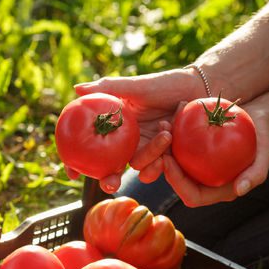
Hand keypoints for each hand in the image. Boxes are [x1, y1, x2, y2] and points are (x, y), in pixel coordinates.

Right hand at [69, 68, 206, 192]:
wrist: (196, 89)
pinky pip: (158, 168)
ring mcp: (146, 150)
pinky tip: (171, 138)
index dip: (78, 162)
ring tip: (165, 134)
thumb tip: (77, 89)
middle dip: (109, 180)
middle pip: (111, 168)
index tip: (72, 172)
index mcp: (115, 127)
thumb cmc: (164, 84)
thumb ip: (107, 88)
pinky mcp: (165, 156)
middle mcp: (127, 142)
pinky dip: (163, 158)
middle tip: (110, 183)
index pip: (91, 147)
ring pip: (139, 167)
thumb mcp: (134, 86)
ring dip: (150, 156)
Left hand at [163, 96, 268, 206]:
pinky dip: (173, 133)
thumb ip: (255, 174)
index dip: (178, 184)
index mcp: (218, 190)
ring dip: (163, 147)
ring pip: (174, 162)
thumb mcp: (266, 154)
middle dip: (164, 165)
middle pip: (177, 181)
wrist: (258, 120)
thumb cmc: (264, 138)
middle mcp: (204, 181)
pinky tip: (170, 117)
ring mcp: (197, 166)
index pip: (192, 197)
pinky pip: (178, 146)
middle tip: (159, 142)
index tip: (168, 162)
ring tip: (163, 125)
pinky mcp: (194, 150)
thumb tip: (240, 191)